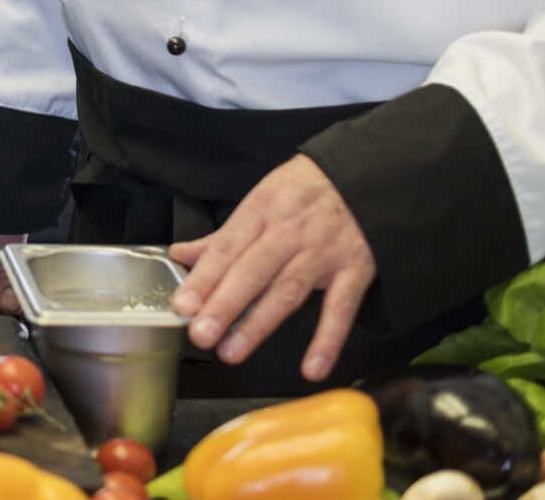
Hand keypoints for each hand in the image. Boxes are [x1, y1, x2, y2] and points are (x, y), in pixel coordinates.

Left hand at [170, 155, 376, 381]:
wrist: (362, 176)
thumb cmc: (305, 189)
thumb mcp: (261, 199)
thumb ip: (223, 236)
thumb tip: (182, 254)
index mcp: (261, 212)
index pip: (227, 249)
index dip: (203, 279)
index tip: (183, 305)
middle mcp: (289, 234)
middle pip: (252, 272)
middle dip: (224, 305)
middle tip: (201, 334)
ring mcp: (322, 254)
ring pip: (287, 291)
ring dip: (259, 324)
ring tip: (233, 351)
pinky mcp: (354, 271)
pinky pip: (341, 309)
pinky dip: (328, 340)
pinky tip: (312, 367)